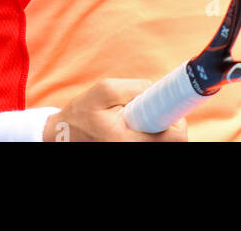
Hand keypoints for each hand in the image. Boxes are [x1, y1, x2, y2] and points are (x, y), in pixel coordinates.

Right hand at [43, 79, 188, 141]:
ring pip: (164, 143)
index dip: (178, 119)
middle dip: (168, 122)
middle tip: (152, 111)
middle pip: (174, 141)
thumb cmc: (82, 113)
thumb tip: (156, 89)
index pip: (175, 136)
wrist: (63, 136)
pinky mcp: (132, 151)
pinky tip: (137, 128)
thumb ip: (135, 87)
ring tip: (139, 120)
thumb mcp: (104, 90)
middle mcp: (133, 151)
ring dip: (160, 130)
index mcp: (129, 140)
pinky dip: (152, 135)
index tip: (173, 106)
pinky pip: (153, 144)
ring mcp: (133, 153)